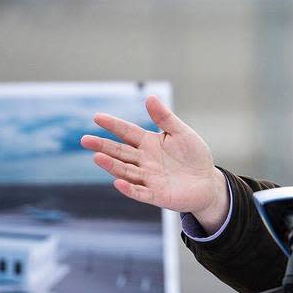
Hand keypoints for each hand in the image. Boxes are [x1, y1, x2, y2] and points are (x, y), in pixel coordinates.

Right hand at [80, 96, 228, 228]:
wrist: (207, 183)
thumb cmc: (194, 156)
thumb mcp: (182, 133)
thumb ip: (165, 118)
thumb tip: (150, 97)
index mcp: (149, 143)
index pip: (127, 132)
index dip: (113, 125)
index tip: (97, 117)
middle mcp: (144, 160)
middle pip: (120, 152)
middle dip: (103, 146)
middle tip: (85, 140)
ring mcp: (148, 178)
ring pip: (125, 171)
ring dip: (111, 165)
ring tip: (97, 158)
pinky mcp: (156, 195)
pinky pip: (140, 192)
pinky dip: (129, 188)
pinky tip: (118, 182)